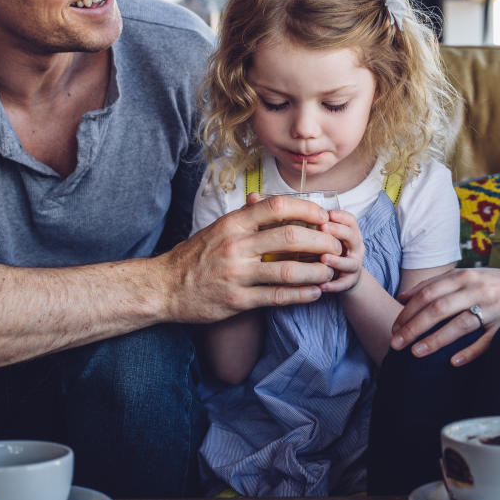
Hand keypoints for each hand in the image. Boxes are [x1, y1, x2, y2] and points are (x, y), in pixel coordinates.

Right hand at [155, 193, 341, 322]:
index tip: (323, 216)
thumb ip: (245, 216)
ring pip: (287, 271)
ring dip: (316, 272)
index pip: (276, 207)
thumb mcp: (217, 228)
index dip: (306, 209)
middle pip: (290, 238)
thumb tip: (268, 199)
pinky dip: (300, 295)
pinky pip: (276, 297)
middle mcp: (236, 246)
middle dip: (320, 241)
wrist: (164, 287)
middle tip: (335, 245)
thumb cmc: (195, 256)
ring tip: (329, 272)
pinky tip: (314, 293)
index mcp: (233, 224)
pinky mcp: (237, 301)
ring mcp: (236, 275)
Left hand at [319, 208, 365, 293]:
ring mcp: (354, 265)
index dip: (341, 216)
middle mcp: (355, 249)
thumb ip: (321, 228)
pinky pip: (343, 284)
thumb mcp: (331, 238)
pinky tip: (321, 286)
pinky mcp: (349, 282)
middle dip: (339, 232)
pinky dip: (332, 286)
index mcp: (351, 234)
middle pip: (352, 237)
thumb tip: (298, 213)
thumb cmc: (334, 252)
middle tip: (324, 228)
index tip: (328, 213)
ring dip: (337, 260)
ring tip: (323, 258)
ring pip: (350, 263)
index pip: (351, 221)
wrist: (346, 277)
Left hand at [389, 268, 499, 365]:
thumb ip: (440, 283)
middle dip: (413, 326)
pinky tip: (452, 362)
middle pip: (438, 308)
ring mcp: (494, 308)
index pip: (429, 292)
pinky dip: (468, 352)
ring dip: (434, 340)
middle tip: (395, 343)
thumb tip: (404, 297)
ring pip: (458, 325)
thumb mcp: (472, 276)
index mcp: (467, 275)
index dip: (408, 310)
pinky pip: (486, 342)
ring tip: (414, 353)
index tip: (394, 326)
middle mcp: (479, 289)